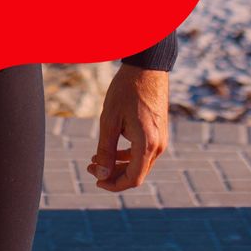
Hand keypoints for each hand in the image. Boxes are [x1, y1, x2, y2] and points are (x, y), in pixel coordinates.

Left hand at [86, 63, 169, 191]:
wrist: (146, 67)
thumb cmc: (126, 91)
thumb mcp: (109, 119)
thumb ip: (105, 150)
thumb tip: (102, 175)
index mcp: (148, 144)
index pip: (133, 179)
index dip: (113, 184)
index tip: (95, 180)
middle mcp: (159, 145)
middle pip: (136, 173)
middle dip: (112, 174)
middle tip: (90, 167)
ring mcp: (161, 138)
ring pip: (140, 162)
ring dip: (118, 163)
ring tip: (95, 158)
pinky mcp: (158, 130)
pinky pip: (144, 151)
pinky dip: (127, 154)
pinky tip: (111, 147)